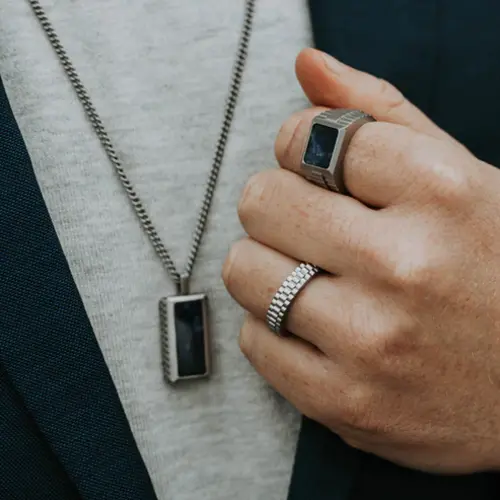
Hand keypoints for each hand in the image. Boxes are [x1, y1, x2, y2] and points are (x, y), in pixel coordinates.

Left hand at [222, 48, 499, 472]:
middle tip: (311, 226)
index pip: (305, 138)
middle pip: (260, 202)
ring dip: (267, 266)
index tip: (318, 169)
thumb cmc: (494, 271)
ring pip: (244, 271)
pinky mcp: (344, 403)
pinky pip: (254, 341)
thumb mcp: (460, 177)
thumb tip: (307, 66)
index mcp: (441, 192)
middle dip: (278, 207)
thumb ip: (378, 114)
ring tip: (312, 276)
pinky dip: (272, 328)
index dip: (302, 148)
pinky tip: (315, 328)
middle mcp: (404, 266)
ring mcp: (371, 342)